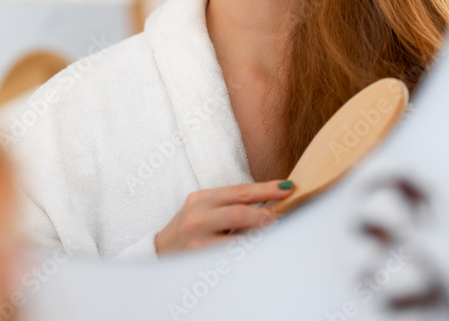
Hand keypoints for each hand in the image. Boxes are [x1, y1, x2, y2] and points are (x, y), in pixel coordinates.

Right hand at [154, 180, 292, 254]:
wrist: (161, 252)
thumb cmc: (190, 229)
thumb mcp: (203, 209)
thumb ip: (230, 204)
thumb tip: (270, 204)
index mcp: (201, 198)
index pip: (239, 191)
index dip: (266, 189)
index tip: (287, 188)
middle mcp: (198, 216)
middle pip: (239, 212)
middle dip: (265, 215)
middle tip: (281, 218)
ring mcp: (199, 240)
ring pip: (238, 237)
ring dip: (260, 236)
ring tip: (272, 234)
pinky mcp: (201, 259)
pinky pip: (232, 255)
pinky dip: (248, 251)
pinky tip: (255, 250)